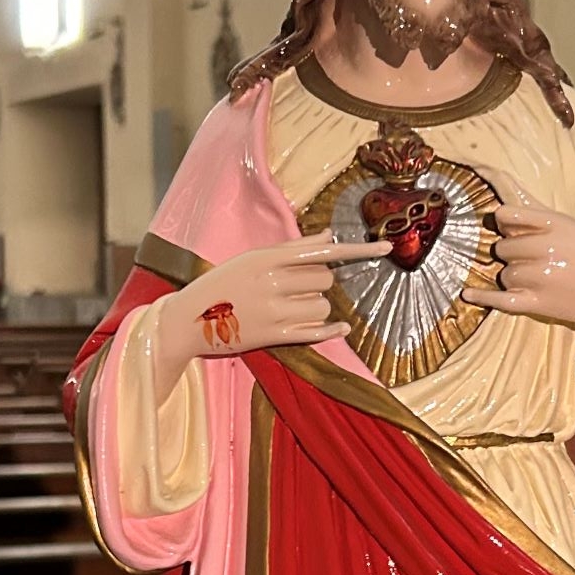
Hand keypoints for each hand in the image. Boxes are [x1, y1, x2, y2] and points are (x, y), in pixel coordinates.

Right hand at [150, 233, 392, 401]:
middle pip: (325, 280)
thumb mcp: (252, 258)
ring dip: (316, 307)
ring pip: (322, 307)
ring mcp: (273, 311)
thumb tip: (329, 237)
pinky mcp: (273, 337)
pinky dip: (332, 331)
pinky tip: (342, 328)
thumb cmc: (222, 283)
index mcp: (267, 258)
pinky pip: (316, 333)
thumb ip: (292, 249)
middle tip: (295, 287)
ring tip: (289, 307)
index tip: (386, 248)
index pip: (321, 251)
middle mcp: (272, 283)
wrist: (188, 319)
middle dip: (318, 283)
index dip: (357, 251)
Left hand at [461, 171, 574, 366]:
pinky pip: (500, 299)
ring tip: (541, 279)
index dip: (503, 224)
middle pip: (501, 248)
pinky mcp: (537, 303)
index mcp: (551, 223)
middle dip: (512, 255)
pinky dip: (482, 297)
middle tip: (536, 261)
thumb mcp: (567, 224)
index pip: (505, 216)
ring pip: (503, 274)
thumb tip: (494, 178)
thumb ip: (533, 212)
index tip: (505, 228)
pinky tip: (468, 294)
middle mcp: (543, 247)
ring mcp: (539, 276)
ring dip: (514, 277)